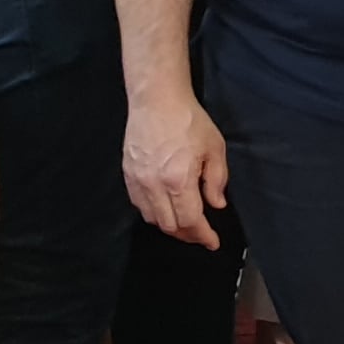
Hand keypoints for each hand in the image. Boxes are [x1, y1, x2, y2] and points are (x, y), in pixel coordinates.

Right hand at [122, 90, 230, 248]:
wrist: (156, 101)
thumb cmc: (190, 121)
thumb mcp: (215, 148)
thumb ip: (216, 180)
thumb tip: (216, 205)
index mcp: (179, 180)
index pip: (190, 221)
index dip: (203, 236)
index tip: (213, 242)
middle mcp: (154, 186)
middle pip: (170, 226)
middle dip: (188, 235)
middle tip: (202, 234)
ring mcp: (138, 181)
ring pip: (152, 219)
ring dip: (170, 226)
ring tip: (186, 224)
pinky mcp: (127, 175)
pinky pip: (139, 205)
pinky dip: (154, 213)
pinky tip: (166, 208)